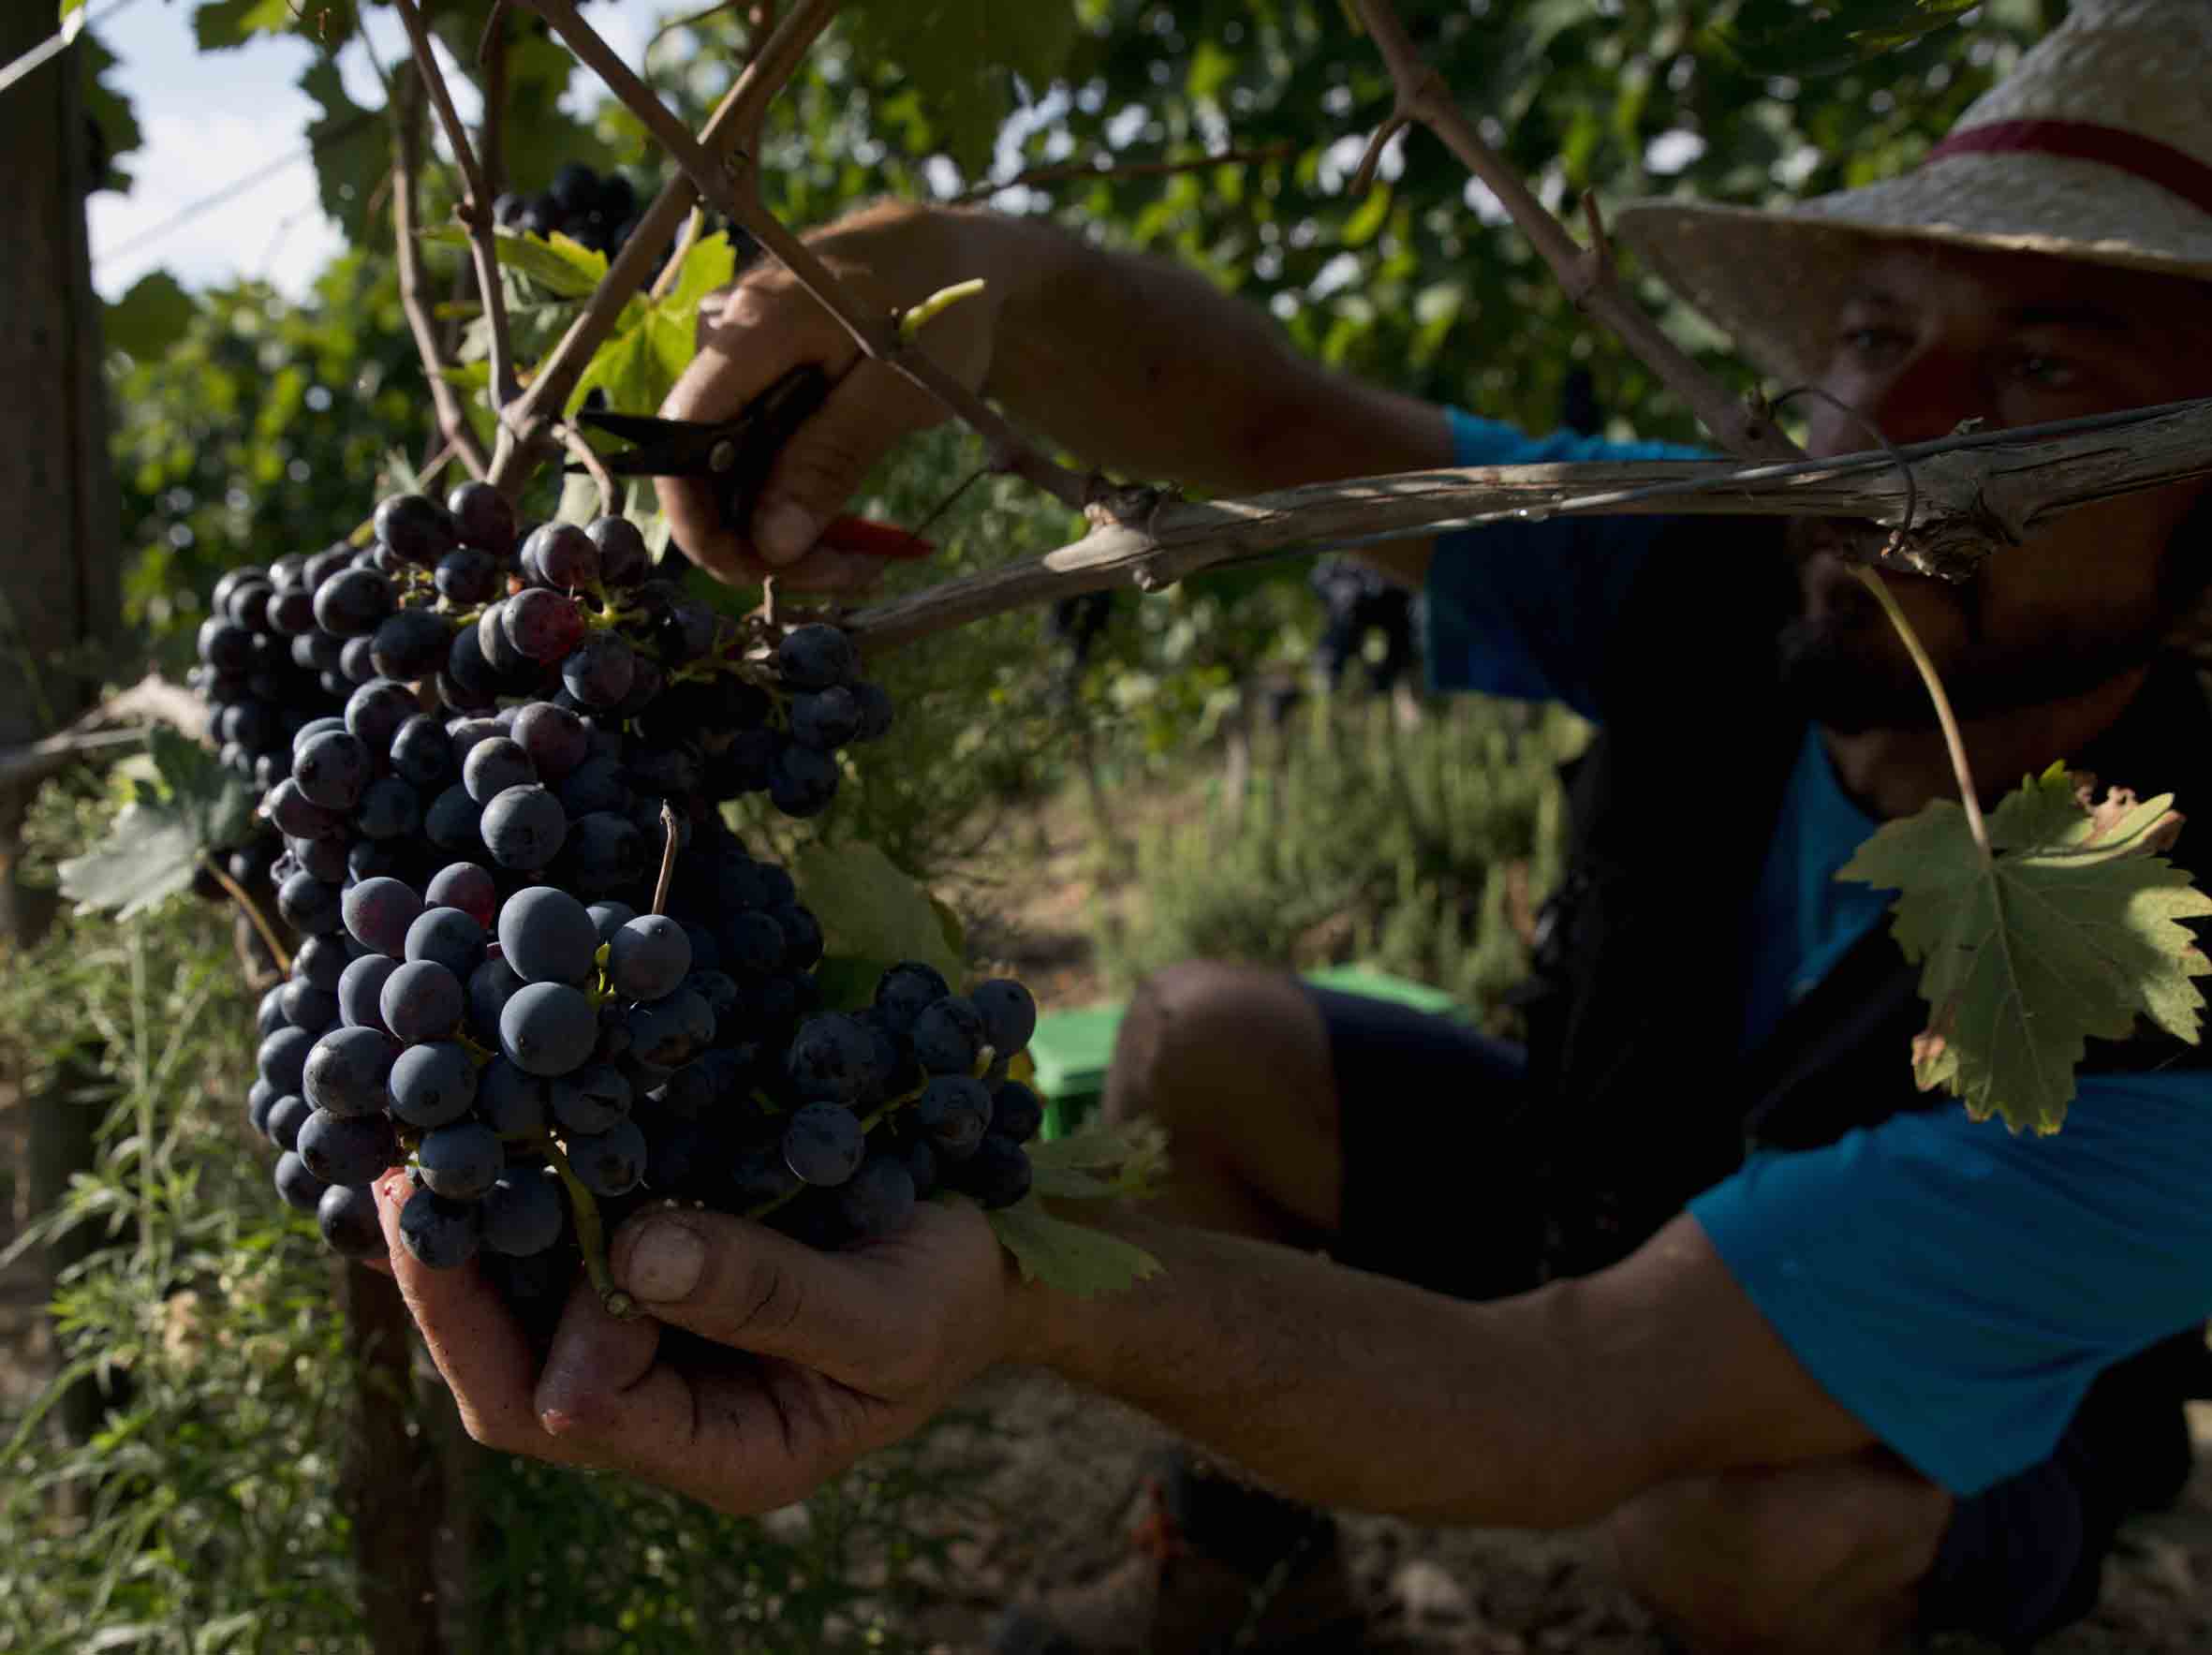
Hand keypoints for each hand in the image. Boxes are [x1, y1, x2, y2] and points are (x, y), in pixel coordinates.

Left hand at [373, 1171, 1021, 1512]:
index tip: (553, 1227)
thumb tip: (636, 1253)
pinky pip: (557, 1247)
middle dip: (448, 1287)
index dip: (542, 1331)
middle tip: (401, 1184)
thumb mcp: (886, 1316)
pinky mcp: (651, 1266)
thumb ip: (769, 1297)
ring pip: (517, 1310)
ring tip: (414, 1150)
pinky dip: (516, 1194)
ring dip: (466, 1234)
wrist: (990, 1251)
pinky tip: (481, 1131)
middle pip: (511, 1376)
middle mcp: (661, 1407)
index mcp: (717, 1450)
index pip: (577, 1416)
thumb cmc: (952, 1298)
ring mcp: (648, 1337)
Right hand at [658, 207, 998, 592]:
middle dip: (764, 537)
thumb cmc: (937, 309)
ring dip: (787, 528)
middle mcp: (723, 337)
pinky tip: (848, 527)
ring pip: (732, 471)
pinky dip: (796, 498)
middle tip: (849, 572)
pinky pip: (754, 455)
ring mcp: (735, 358)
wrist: (956, 257)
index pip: (682, 433)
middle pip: (704, 465)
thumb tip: (771, 545)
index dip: (700, 517)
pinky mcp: (753, 379)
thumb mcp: (898, 393)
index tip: (758, 572)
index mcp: (751, 325)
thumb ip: (830, 461)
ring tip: (865, 554)